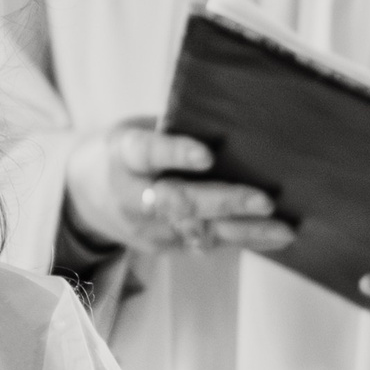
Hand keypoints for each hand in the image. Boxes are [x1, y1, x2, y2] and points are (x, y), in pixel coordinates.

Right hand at [64, 121, 294, 256]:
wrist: (85, 195)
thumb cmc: (127, 151)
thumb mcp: (137, 130)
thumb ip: (173, 130)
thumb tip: (232, 121)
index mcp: (123, 154)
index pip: (147, 152)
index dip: (175, 153)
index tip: (206, 155)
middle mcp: (132, 196)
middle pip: (179, 201)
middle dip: (224, 201)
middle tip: (264, 200)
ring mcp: (148, 228)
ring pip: (198, 231)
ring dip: (244, 231)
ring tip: (284, 229)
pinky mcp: (164, 248)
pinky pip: (206, 244)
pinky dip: (242, 240)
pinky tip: (274, 237)